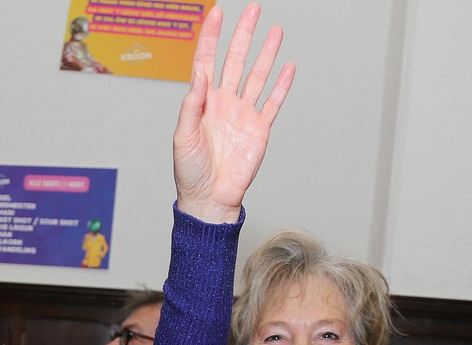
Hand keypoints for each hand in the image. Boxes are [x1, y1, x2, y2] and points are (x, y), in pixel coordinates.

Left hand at [173, 3, 293, 222]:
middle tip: (254, 9)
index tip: (217, 13)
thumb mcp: (183, 137)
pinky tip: (288, 67)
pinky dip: (281, 85)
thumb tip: (201, 74)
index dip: (211, 37)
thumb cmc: (190, 171)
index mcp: (203, 102)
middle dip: (244, 34)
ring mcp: (243, 114)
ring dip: (266, 53)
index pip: (207, 61)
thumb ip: (192, 105)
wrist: (210, 198)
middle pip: (235, 60)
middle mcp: (224, 103)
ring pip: (257, 76)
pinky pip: (273, 102)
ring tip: (275, 30)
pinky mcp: (259, 129)